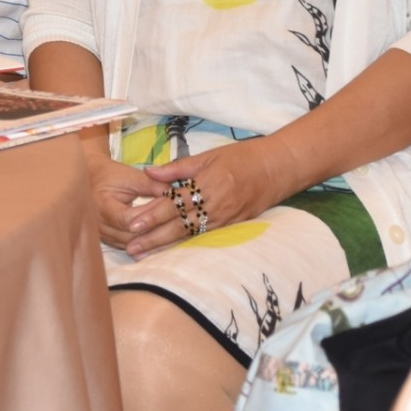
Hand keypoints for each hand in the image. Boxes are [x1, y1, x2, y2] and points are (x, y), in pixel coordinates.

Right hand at [82, 151, 168, 248]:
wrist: (90, 179)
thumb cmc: (110, 175)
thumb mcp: (130, 175)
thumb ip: (152, 184)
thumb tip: (176, 195)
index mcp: (102, 206)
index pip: (129, 219)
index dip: (150, 216)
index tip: (169, 208)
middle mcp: (99, 225)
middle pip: (132, 236)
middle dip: (155, 228)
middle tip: (176, 220)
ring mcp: (102, 235)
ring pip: (132, 244)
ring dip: (152, 238)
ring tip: (172, 229)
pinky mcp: (107, 240)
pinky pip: (128, 245)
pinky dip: (144, 241)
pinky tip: (160, 236)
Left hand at [123, 139, 289, 258]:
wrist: (278, 168)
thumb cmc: (243, 157)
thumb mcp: (209, 156)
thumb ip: (178, 168)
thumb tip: (149, 172)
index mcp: (207, 184)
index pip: (173, 203)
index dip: (152, 214)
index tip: (132, 224)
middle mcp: (216, 205)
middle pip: (179, 225)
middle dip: (153, 237)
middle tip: (131, 247)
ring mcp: (225, 219)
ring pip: (189, 235)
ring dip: (165, 246)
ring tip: (144, 254)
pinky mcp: (233, 226)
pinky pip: (204, 238)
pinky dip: (185, 245)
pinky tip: (169, 252)